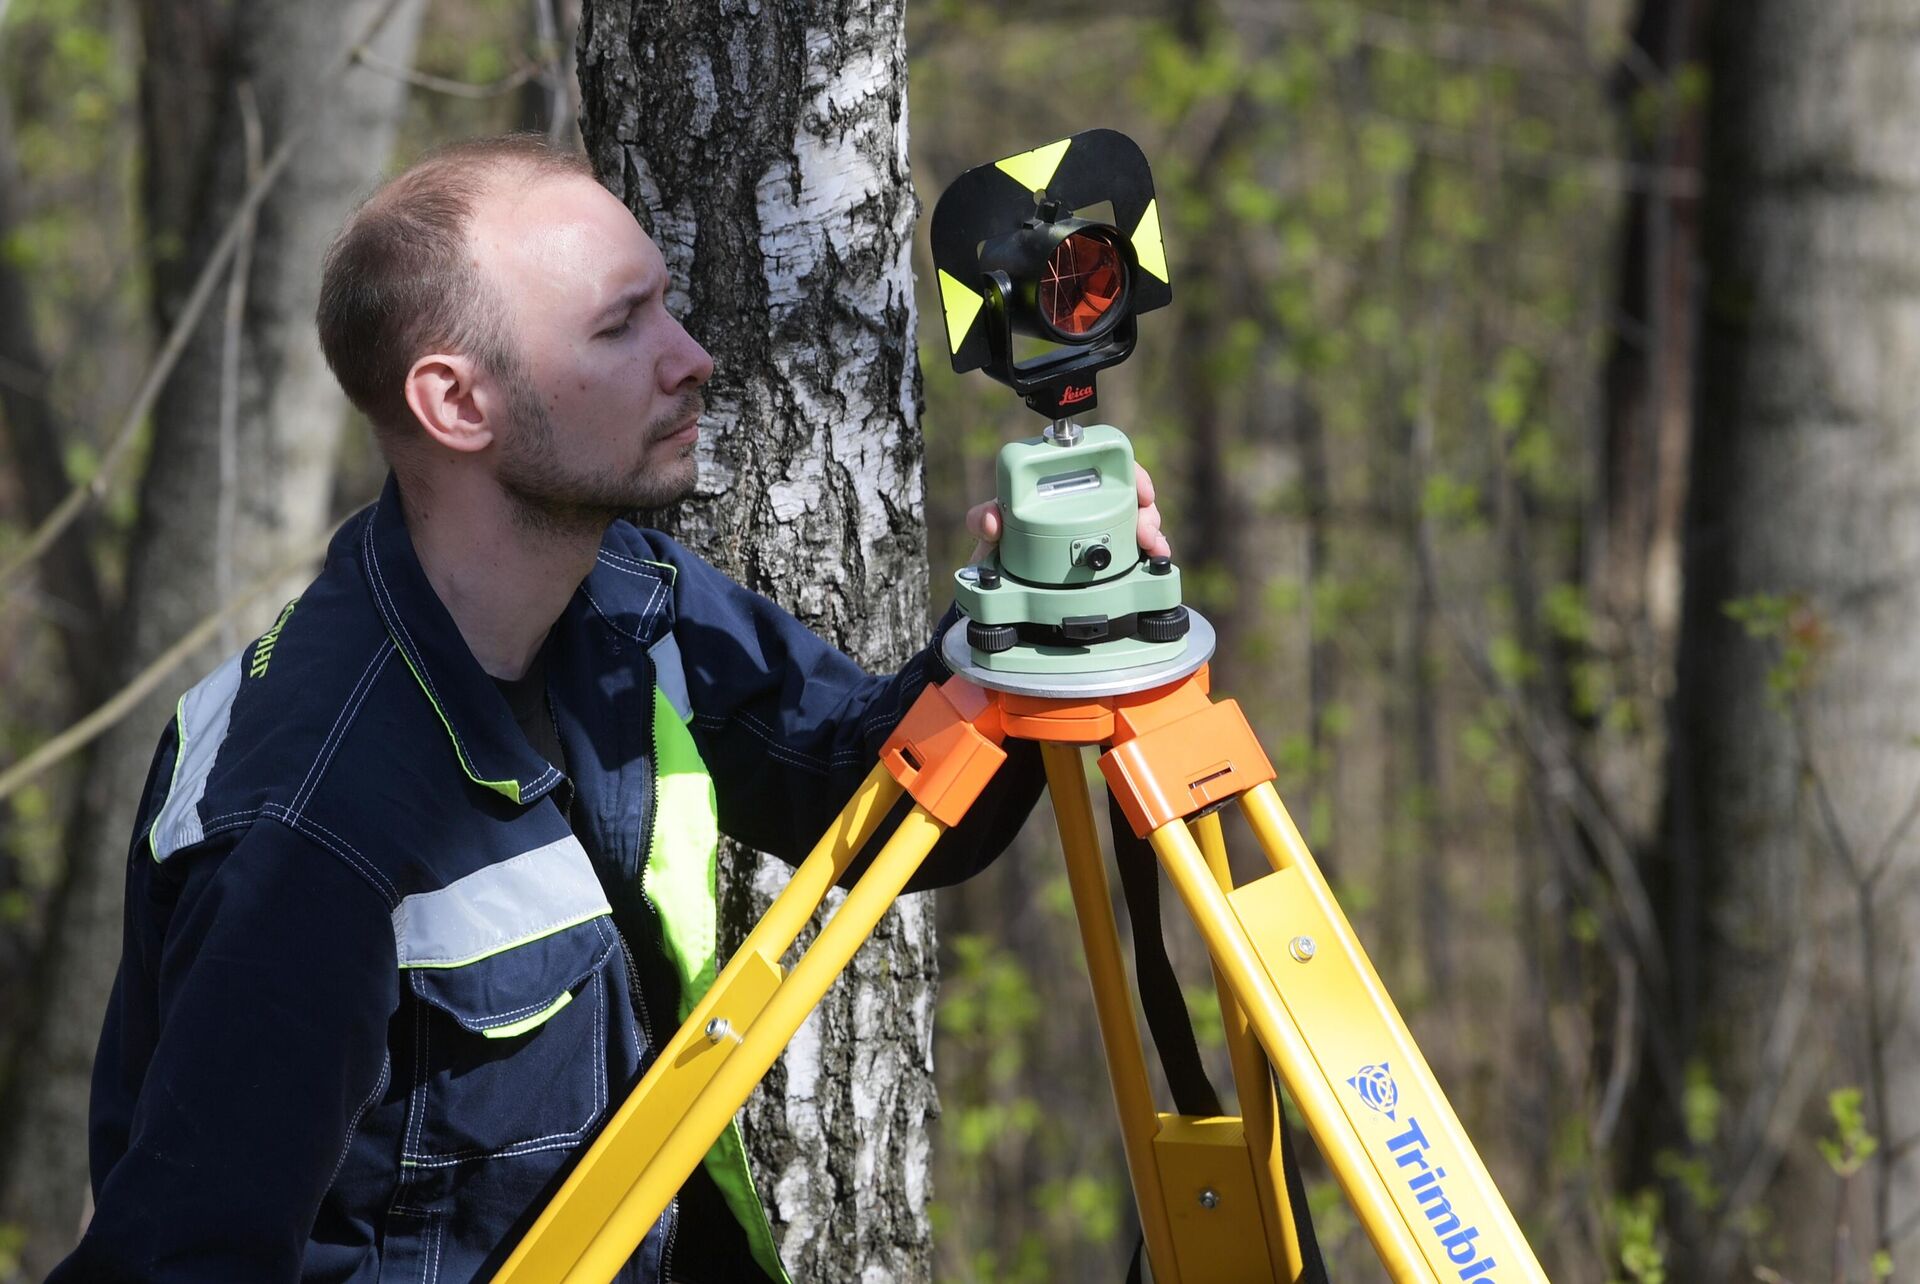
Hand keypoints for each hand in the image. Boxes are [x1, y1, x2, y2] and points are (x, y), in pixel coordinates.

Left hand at [964, 463, 1169, 566]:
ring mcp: (1100, 529)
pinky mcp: (1108, 554)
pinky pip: (1137, 549)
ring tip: (1153, 547)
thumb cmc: (1000, 546)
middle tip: (1147, 528)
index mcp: (1062, 485)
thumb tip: (992, 521)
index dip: (1129, 472)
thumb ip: (983, 519)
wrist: (1006, 584)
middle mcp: (1087, 502)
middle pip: (1129, 493)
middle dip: (1146, 509)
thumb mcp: (990, 531)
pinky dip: (1150, 554)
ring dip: (1151, 531)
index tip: (1141, 491)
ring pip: (1139, 520)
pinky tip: (1156, 560)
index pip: (1104, 464)